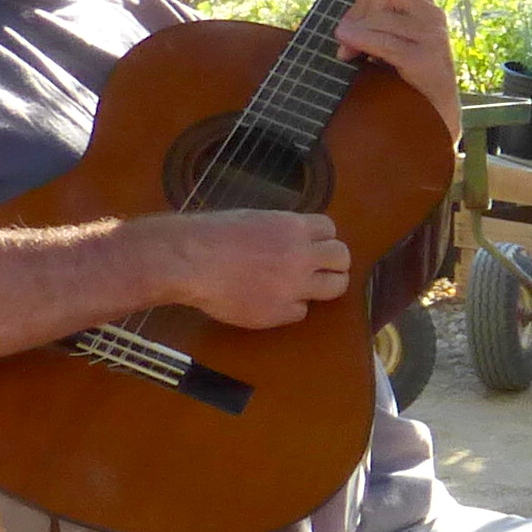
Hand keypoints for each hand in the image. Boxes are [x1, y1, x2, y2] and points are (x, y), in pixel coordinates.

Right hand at [141, 209, 352, 327]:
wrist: (190, 261)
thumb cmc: (210, 234)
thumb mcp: (252, 218)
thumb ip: (279, 229)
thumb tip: (292, 237)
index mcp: (292, 227)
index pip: (330, 229)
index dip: (321, 238)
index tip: (312, 244)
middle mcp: (301, 256)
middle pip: (342, 258)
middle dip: (334, 262)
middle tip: (320, 268)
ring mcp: (294, 287)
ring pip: (335, 288)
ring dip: (325, 286)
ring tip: (307, 287)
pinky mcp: (280, 312)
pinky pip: (302, 311)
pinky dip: (291, 307)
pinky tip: (272, 301)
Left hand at [334, 0, 462, 136]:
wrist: (437, 119)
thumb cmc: (408, 79)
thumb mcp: (388, 39)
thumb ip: (366, 15)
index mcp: (424, 6)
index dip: (357, 4)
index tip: (347, 29)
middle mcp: (433, 15)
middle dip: (357, 14)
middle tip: (344, 44)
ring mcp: (433, 36)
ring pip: (379, 18)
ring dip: (357, 36)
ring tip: (349, 57)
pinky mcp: (426, 59)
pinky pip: (384, 42)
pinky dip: (363, 44)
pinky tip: (351, 55)